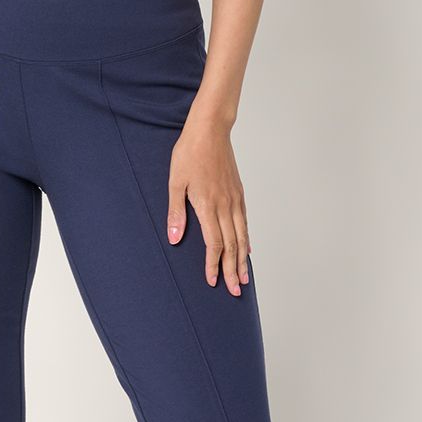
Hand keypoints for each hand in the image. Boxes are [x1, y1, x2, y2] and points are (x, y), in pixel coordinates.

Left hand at [166, 112, 252, 294]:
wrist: (210, 130)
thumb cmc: (189, 154)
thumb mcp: (175, 182)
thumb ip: (176, 213)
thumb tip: (174, 239)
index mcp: (208, 205)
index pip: (214, 243)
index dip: (214, 264)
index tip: (213, 281)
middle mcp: (225, 206)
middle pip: (232, 245)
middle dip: (232, 270)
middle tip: (234, 291)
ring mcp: (234, 199)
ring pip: (242, 236)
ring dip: (243, 260)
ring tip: (244, 278)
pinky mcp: (239, 193)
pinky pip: (245, 222)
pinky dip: (246, 239)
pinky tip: (247, 250)